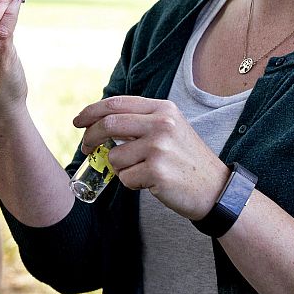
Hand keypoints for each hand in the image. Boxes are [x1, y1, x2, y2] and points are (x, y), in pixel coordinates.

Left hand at [74, 95, 230, 220]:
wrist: (215, 189)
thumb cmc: (186, 160)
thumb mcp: (170, 128)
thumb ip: (140, 121)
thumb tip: (99, 123)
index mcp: (162, 109)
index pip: (116, 104)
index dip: (91, 112)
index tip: (78, 122)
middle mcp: (161, 124)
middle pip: (108, 125)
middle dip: (90, 138)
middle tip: (86, 149)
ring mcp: (159, 147)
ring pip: (114, 157)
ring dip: (120, 169)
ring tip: (144, 172)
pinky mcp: (156, 171)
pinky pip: (125, 178)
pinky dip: (131, 183)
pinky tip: (152, 183)